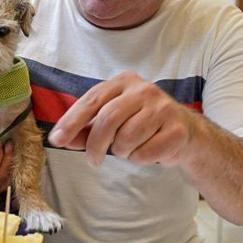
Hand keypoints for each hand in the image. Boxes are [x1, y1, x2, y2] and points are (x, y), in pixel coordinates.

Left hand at [47, 71, 196, 167]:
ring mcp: (163, 108)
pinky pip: (145, 152)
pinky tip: (148, 151)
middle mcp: (144, 89)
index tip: (57, 140)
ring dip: (123, 152)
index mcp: (124, 81)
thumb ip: (87, 129)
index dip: (72, 122)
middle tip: (93, 160)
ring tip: (130, 149)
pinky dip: (140, 159)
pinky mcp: (177, 129)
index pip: (92, 100)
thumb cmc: (142, 124)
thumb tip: (60, 139)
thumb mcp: (113, 122)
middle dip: (95, 145)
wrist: (186, 133)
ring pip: (127, 138)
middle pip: (108, 119)